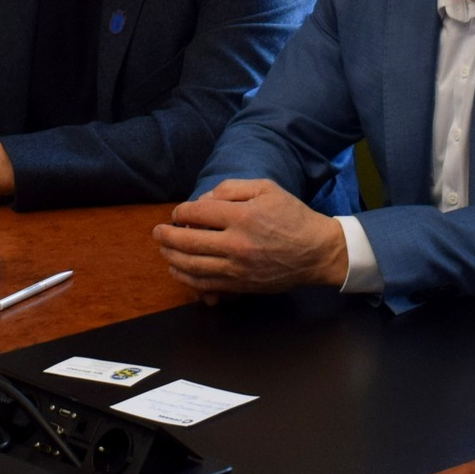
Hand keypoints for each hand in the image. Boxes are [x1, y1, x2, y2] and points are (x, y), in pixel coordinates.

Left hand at [153, 179, 347, 294]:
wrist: (317, 252)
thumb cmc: (293, 216)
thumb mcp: (267, 189)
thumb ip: (232, 189)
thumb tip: (204, 201)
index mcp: (242, 216)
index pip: (197, 213)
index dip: (181, 212)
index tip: (179, 213)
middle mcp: (236, 243)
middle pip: (187, 241)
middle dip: (166, 236)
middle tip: (157, 232)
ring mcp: (237, 267)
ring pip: (191, 266)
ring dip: (171, 258)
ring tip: (164, 251)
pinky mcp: (240, 285)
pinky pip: (204, 284)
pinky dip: (186, 278)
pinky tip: (178, 271)